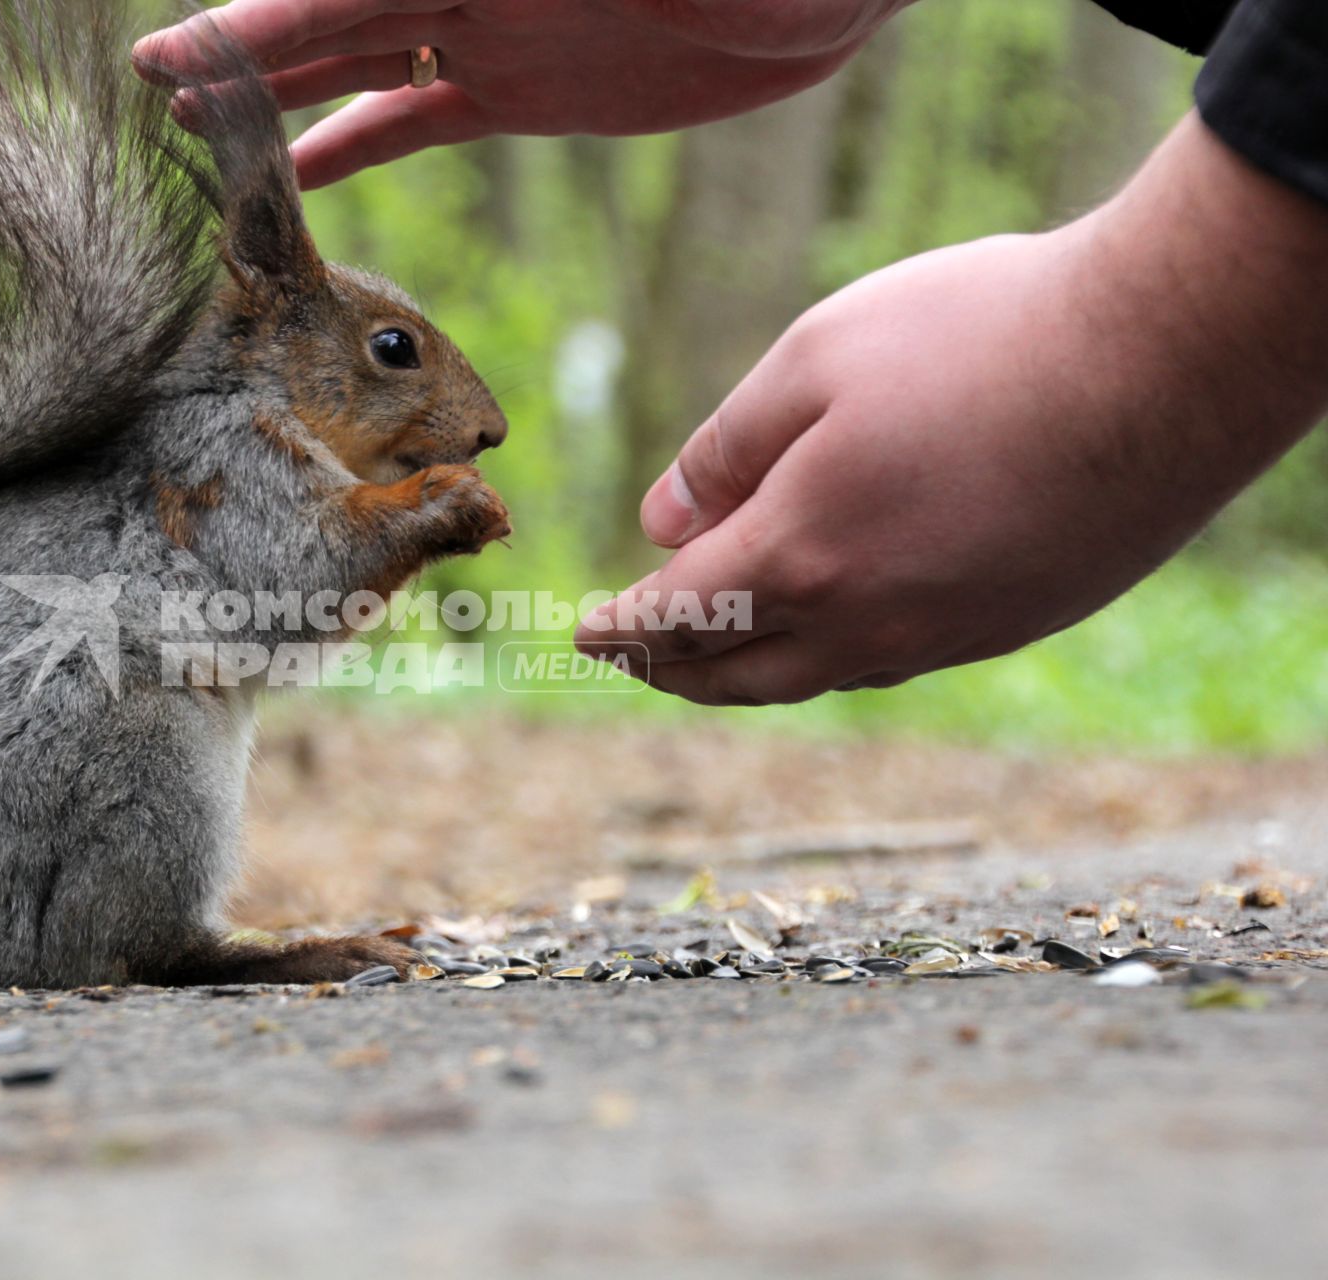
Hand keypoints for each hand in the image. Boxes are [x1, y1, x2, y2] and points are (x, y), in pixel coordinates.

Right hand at [133, 0, 911, 187]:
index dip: (257, 22)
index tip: (173, 57)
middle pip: (330, 18)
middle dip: (243, 54)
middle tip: (152, 90)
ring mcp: (489, 30)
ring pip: (357, 62)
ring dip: (280, 96)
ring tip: (197, 128)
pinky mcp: (525, 85)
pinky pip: (416, 114)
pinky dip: (355, 139)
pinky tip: (302, 172)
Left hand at [575, 115, 1327, 705]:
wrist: (1167, 358)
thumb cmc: (977, 338)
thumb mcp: (814, 361)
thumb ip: (724, 450)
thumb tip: (662, 521)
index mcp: (796, 561)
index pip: (673, 618)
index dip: (618, 628)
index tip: (580, 632)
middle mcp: (865, 625)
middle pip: (736, 674)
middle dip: (669, 670)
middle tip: (630, 658)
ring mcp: (944, 637)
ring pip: (815, 677)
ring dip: (748, 671)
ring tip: (715, 653)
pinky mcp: (1010, 623)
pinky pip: (889, 662)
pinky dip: (829, 655)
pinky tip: (828, 627)